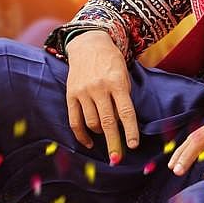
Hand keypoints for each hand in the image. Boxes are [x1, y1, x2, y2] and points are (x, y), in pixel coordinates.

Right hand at [65, 31, 138, 161]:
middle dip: (114, 143)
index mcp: (116, 81)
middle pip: (107, 122)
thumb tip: (122, 124)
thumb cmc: (111, 61)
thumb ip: (124, 96)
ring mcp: (83, 91)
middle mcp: (99, 87)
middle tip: (117, 159)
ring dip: (100, 134)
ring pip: (92, 123)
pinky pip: (74, 120)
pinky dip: (81, 135)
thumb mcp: (124, 74)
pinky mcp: (71, 94)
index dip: (130, 131)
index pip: (125, 111)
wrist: (88, 43)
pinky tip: (89, 142)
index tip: (132, 145)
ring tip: (106, 136)